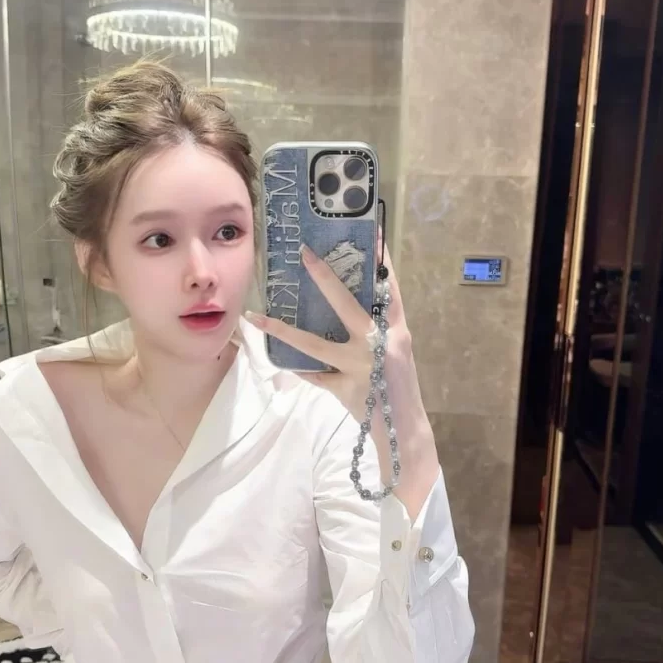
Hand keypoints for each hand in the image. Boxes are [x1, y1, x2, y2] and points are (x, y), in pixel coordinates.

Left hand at [246, 238, 439, 515]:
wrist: (404, 430)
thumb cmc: (396, 386)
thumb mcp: (394, 352)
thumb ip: (376, 329)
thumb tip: (345, 302)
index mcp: (396, 330)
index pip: (390, 288)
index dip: (382, 260)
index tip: (373, 231)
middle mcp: (380, 344)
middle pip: (347, 304)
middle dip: (325, 277)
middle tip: (305, 253)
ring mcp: (360, 367)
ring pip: (314, 344)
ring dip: (283, 330)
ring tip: (258, 316)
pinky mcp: (345, 389)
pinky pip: (313, 376)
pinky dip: (300, 369)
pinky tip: (281, 361)